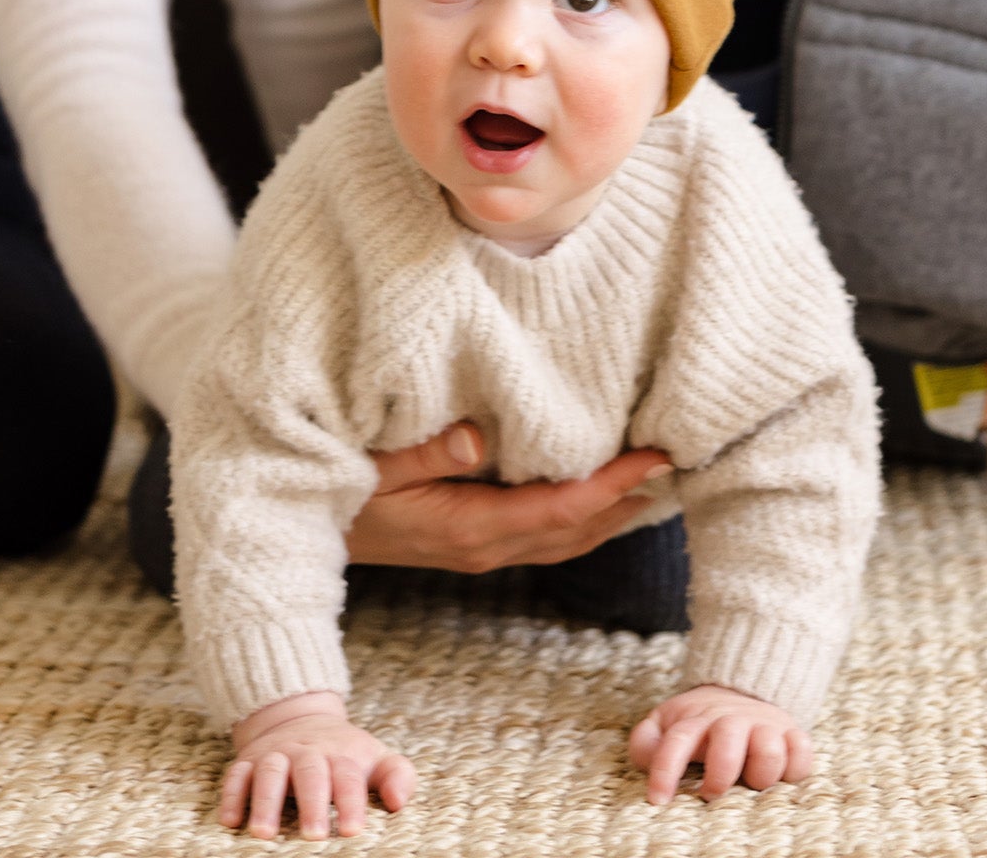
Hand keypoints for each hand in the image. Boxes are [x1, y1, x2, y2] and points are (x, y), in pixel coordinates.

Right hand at [219, 691, 413, 839]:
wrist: (302, 718)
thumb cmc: (344, 754)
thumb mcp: (375, 759)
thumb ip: (397, 776)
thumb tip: (398, 802)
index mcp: (340, 755)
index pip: (347, 777)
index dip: (350, 802)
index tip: (352, 830)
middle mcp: (306, 752)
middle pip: (309, 773)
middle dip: (311, 803)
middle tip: (313, 836)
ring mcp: (275, 755)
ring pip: (269, 773)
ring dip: (266, 802)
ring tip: (264, 834)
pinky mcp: (248, 761)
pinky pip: (236, 774)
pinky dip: (232, 795)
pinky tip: (230, 821)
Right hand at [345, 421, 672, 572]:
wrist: (306, 536)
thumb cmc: (340, 491)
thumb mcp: (375, 466)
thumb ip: (425, 451)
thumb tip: (478, 437)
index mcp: (471, 526)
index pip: (562, 509)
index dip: (614, 485)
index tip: (657, 456)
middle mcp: (487, 545)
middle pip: (579, 529)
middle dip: (629, 498)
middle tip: (680, 459)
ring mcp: (483, 548)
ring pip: (568, 537)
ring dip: (613, 509)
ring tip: (657, 474)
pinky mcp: (477, 540)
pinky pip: (548, 532)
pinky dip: (585, 514)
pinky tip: (602, 490)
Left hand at [629, 684, 813, 803]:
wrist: (742, 689)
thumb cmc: (700, 721)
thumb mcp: (668, 722)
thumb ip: (648, 741)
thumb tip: (644, 757)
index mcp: (697, 720)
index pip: (677, 741)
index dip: (665, 771)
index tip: (657, 800)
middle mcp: (731, 721)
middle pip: (728, 743)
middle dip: (720, 774)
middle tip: (711, 793)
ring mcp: (764, 725)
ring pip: (769, 751)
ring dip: (761, 773)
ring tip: (751, 783)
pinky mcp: (792, 733)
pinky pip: (802, 752)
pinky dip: (795, 767)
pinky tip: (782, 775)